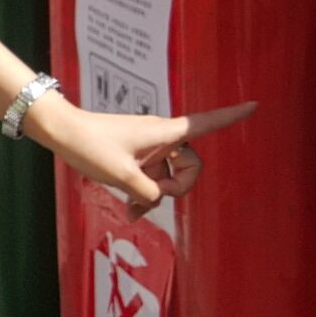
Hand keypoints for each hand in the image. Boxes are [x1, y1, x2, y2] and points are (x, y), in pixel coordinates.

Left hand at [30, 97, 258, 220]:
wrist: (60, 132)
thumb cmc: (89, 146)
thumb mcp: (122, 176)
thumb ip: (148, 193)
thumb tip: (155, 200)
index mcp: (165, 133)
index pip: (206, 123)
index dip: (231, 116)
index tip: (255, 104)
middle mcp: (161, 137)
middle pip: (190, 165)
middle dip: (177, 187)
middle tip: (150, 197)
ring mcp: (149, 147)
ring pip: (167, 177)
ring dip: (154, 196)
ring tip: (131, 210)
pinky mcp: (136, 155)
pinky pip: (150, 178)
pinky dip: (143, 194)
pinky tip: (129, 211)